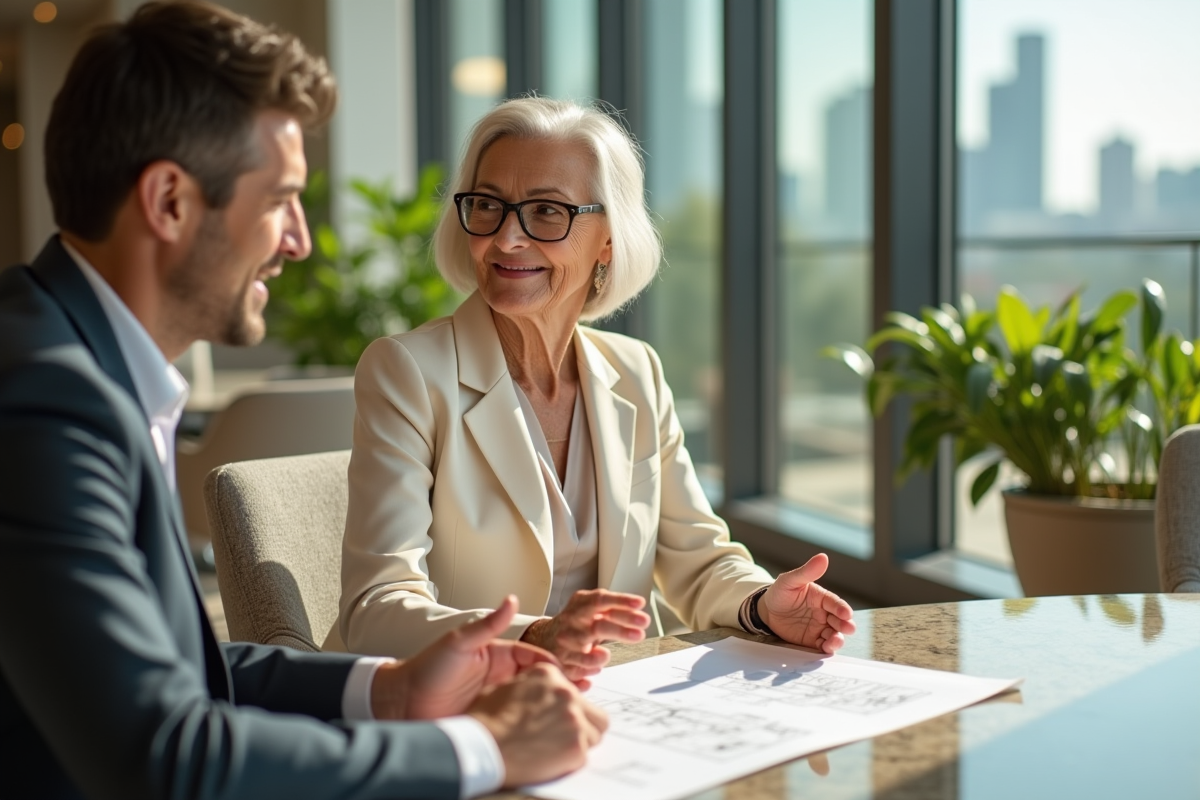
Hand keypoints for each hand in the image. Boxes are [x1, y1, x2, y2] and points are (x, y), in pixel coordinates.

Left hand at [371, 595, 566, 719]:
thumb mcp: (460, 642)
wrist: (402, 703)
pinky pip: (517, 724)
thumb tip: (511, 599)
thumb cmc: (427, 669)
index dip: (553, 664)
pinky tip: (547, 729)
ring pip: (532, 703)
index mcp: (498, 657)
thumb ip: (488, 624)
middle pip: (539, 681)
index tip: (568, 672)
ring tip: (574, 710)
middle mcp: (502, 679)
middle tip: (583, 691)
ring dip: (551, 705)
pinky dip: (534, 725)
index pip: (534, 658)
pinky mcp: (491, 724)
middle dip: (561, 685)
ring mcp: (498, 702)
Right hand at [468, 663, 608, 786]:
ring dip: (580, 740)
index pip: (572, 690)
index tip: (557, 718)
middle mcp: (566, 692)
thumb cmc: (486, 721)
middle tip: (562, 736)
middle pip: (592, 710)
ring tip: (556, 749)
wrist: (481, 748)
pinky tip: (551, 760)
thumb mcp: (506, 687)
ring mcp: (574, 718)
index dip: (565, 708)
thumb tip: (541, 695)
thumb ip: (531, 686)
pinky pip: (585, 754)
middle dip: (581, 723)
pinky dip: (571, 760)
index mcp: (548, 674)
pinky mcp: (576, 745)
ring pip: (595, 731)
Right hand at [521, 589, 650, 680]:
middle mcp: (572, 624)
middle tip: (641, 632)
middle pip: (597, 626)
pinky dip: (587, 672)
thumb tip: (638, 609)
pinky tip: (595, 670)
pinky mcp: (561, 664)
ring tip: (606, 655)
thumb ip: (612, 609)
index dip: (621, 601)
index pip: (600, 600)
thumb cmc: (576, 623)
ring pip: (584, 654)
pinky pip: (577, 672)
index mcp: (581, 606)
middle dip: (620, 630)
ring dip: (598, 656)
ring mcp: (565, 645)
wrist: (543, 638)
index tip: (640, 604)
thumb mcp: (590, 609)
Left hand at [758, 554, 855, 653]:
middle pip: (840, 620)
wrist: (766, 611)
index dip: (842, 608)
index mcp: (821, 598)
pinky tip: (826, 648)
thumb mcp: (790, 580)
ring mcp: (819, 627)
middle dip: (845, 625)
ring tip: (834, 641)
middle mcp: (824, 613)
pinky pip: (822, 646)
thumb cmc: (780, 593)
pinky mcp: (812, 640)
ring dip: (838, 639)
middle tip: (847, 628)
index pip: (835, 602)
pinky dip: (827, 648)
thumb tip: (823, 557)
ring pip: (834, 634)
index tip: (846, 613)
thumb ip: (806, 571)